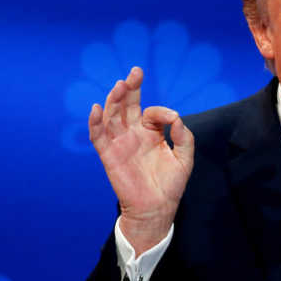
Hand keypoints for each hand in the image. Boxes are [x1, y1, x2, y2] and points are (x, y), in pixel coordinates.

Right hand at [88, 67, 193, 255]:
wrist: (157, 208)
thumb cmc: (171, 184)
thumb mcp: (185, 158)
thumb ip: (183, 137)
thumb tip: (175, 117)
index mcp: (151, 133)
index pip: (152, 112)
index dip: (162, 111)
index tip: (172, 119)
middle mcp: (133, 134)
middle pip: (127, 106)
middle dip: (131, 88)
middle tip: (135, 72)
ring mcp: (120, 143)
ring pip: (112, 116)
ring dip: (114, 100)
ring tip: (120, 85)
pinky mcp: (109, 155)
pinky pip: (98, 136)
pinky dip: (95, 122)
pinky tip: (97, 108)